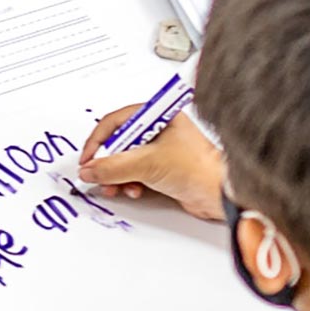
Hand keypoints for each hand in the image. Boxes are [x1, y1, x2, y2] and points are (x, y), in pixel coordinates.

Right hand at [76, 104, 227, 221]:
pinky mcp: (165, 169)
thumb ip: (113, 166)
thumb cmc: (199, 169)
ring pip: (126, 160)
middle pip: (120, 142)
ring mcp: (162, 150)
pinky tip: (134, 190)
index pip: (117, 121)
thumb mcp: (148, 163)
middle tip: (99, 174)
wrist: (221, 194)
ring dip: (118, 176)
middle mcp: (160, 130)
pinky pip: (137, 173)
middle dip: (108, 162)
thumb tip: (90, 169)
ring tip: (116, 186)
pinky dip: (130, 183)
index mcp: (159, 116)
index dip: (98, 140)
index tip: (88, 158)